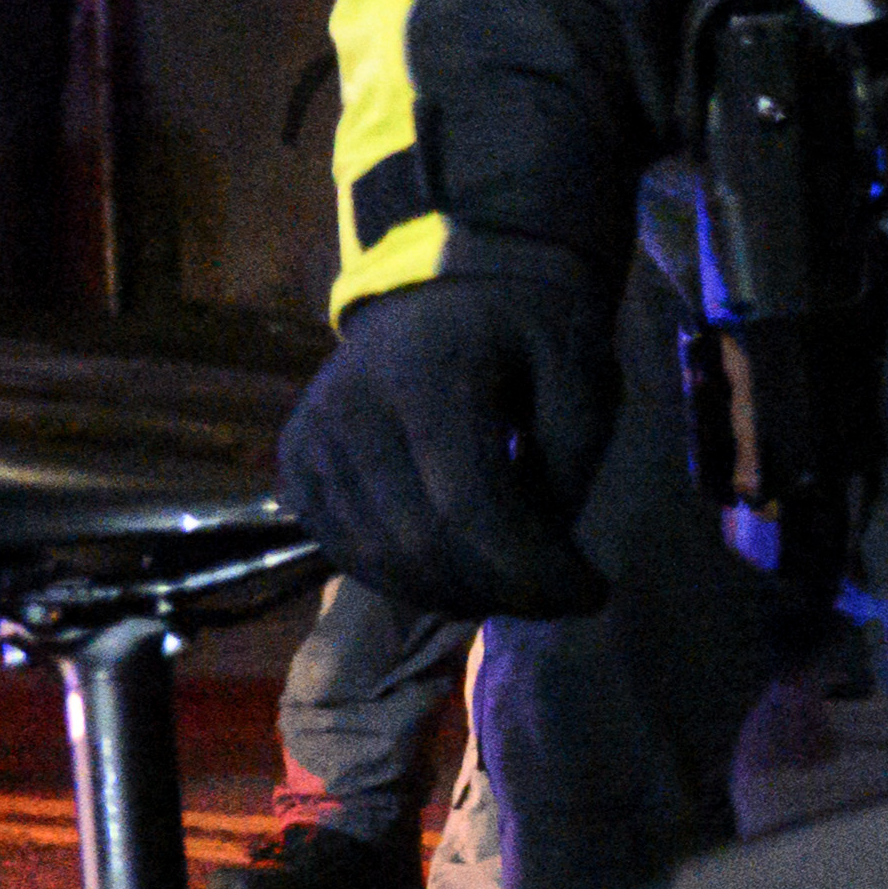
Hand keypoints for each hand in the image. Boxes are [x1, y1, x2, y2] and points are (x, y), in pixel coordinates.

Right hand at [280, 262, 618, 616]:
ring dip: (456, 594)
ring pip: (378, 560)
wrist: (444, 289)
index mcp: (426, 375)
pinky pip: (345, 551)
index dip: (532, 570)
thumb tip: (544, 562)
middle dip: (501, 591)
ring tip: (517, 590)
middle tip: (560, 599)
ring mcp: (310, 439)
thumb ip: (568, 465)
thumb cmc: (526, 330)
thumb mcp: (580, 376)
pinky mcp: (294, 465)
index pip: (470, 507)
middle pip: (420, 544)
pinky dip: (407, 580)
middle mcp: (350, 409)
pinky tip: (462, 577)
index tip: (593, 593)